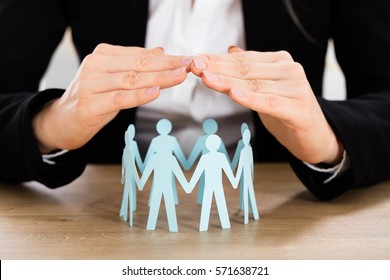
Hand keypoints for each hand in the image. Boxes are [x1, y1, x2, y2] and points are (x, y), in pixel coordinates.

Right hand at [33, 44, 189, 152]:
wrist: (62, 121)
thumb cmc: (92, 99)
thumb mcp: (114, 78)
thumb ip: (134, 65)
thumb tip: (160, 52)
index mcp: (103, 56)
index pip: (141, 55)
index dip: (167, 58)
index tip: (188, 60)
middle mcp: (95, 66)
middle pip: (139, 65)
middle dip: (168, 66)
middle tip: (190, 65)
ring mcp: (90, 84)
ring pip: (131, 80)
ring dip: (159, 78)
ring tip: (180, 76)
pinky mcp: (89, 104)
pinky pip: (119, 98)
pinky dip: (138, 95)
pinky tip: (155, 92)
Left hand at [191, 47, 343, 164]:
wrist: (315, 136)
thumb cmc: (286, 110)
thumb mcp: (265, 88)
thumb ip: (249, 69)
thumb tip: (230, 50)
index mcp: (280, 62)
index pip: (243, 60)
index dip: (217, 60)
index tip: (195, 60)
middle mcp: (290, 71)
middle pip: (245, 70)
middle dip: (217, 68)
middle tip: (194, 67)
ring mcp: (296, 89)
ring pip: (254, 85)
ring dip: (227, 81)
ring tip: (206, 78)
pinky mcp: (299, 110)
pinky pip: (269, 103)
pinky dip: (251, 98)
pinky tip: (234, 93)